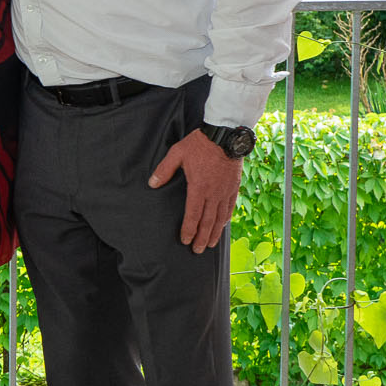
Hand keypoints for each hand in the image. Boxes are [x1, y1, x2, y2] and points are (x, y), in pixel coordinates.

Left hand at [148, 128, 241, 253]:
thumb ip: (164, 170)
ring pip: (220, 217)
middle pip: (207, 221)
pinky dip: (226, 219)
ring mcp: (225, 191)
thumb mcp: (177, 153)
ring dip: (214, 233)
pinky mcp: (234, 186)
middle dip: (201, 238)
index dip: (188, 230)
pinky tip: (223, 225)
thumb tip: (152, 184)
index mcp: (198, 187)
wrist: (225, 134)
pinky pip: (230, 207)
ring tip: (209, 244)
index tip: (185, 241)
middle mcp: (213, 193)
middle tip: (197, 250)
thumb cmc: (200, 143)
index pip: (192, 215)